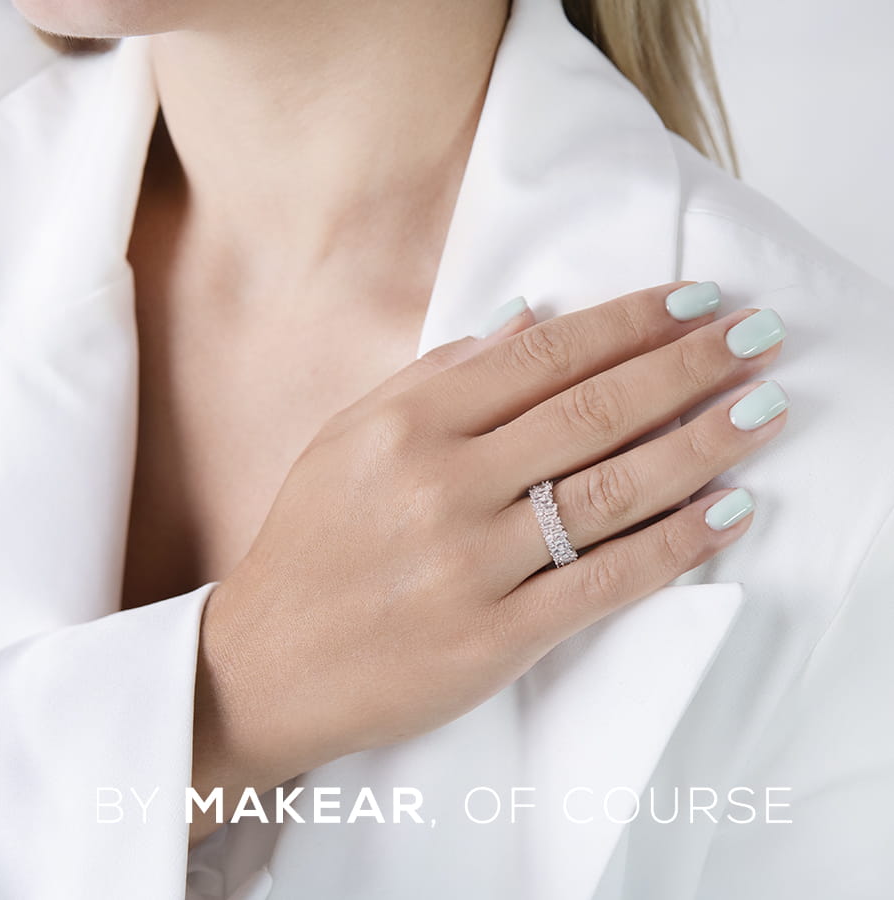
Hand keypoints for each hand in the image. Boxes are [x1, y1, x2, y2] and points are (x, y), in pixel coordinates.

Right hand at [191, 281, 786, 837]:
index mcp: (406, 426)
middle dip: (687, 367)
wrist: (268, 664)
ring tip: (763, 411)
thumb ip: (435, 375)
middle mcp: (442, 485)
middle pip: (591, 411)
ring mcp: (471, 565)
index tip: (695, 300)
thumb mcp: (347, 437)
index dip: (628, 323)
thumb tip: (527, 316)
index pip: (542, 355)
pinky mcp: (494, 639)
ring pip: (611, 492)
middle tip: (756, 337)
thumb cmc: (309, 545)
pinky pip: (603, 584)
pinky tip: (726, 513)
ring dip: (701, 446)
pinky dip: (674, 547)